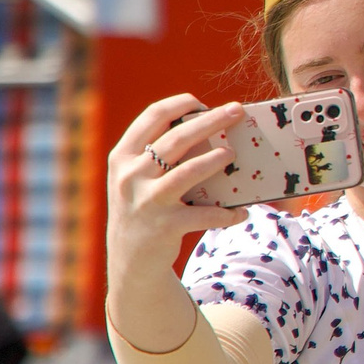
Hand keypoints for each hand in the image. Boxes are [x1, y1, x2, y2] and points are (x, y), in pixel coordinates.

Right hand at [108, 95, 252, 251]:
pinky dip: (226, 213)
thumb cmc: (143, 207)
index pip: (152, 116)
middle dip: (210, 121)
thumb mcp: (137, 178)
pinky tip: (241, 212)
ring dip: (215, 160)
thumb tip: (208, 126)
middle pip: (176, 139)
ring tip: (233, 155)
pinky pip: (204, 214)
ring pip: (188, 172)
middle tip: (237, 111)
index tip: (204, 103)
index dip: (180, 103)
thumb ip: (158, 153)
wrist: (130, 260)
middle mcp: (130, 176)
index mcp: (123, 157)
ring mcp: (147, 202)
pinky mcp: (165, 226)